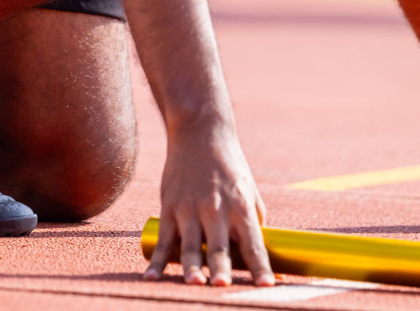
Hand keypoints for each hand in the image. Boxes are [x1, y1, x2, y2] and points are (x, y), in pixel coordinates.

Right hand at [144, 123, 275, 286]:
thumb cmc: (228, 165)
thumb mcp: (248, 189)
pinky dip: (157, 260)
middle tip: (222, 286)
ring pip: (190, 245)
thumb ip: (251, 220)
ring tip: (194, 284)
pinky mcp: (170, 206)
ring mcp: (190, 208)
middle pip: (219, 246)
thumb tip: (252, 250)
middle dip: (221, 268)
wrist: (200, 132)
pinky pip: (163, 239)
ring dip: (191, 267)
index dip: (260, 266)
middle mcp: (216, 209)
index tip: (267, 285)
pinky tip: (152, 277)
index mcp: (241, 206)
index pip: (253, 243)